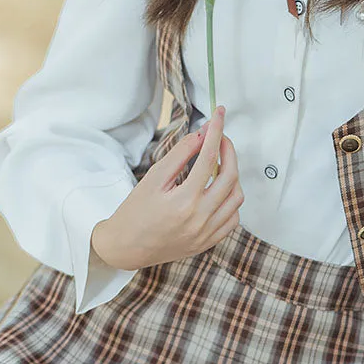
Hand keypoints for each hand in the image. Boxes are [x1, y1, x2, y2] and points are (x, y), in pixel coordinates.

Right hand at [90, 105, 243, 271]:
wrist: (127, 247)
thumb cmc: (135, 212)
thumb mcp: (153, 178)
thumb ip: (179, 154)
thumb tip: (201, 135)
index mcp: (184, 201)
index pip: (208, 157)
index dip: (216, 131)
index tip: (219, 115)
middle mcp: (200, 218)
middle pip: (230, 176)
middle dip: (229, 150)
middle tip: (221, 138)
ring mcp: (207, 233)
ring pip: (236, 198)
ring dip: (233, 176)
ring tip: (219, 164)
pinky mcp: (209, 242)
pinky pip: (233, 218)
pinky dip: (231, 200)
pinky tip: (218, 190)